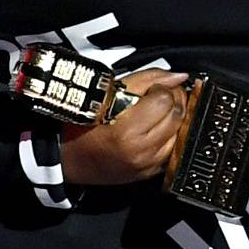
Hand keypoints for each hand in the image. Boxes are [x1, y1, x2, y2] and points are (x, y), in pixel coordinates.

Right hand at [58, 68, 188, 186]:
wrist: (68, 159)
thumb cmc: (81, 127)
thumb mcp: (108, 95)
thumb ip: (146, 81)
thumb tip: (177, 76)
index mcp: (127, 131)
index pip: (164, 100)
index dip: (160, 88)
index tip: (151, 88)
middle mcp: (141, 151)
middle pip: (177, 116)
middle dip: (173, 100)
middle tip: (159, 95)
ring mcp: (148, 164)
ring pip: (180, 133)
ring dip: (174, 118)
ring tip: (158, 111)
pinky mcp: (151, 172)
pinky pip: (174, 149)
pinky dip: (171, 136)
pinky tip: (157, 128)